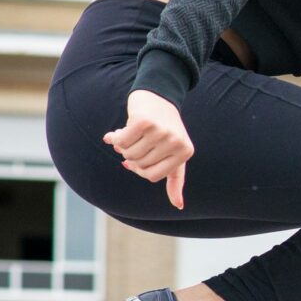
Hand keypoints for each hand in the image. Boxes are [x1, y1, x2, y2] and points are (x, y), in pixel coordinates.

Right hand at [105, 90, 192, 208]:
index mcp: (185, 153)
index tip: (136, 160)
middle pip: (139, 164)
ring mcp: (161, 132)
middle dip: (129, 155)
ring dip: (121, 145)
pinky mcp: (144, 122)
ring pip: (129, 153)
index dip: (139, 169)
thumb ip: (175, 178)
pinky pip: (121, 140)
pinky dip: (115, 136)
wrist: (159, 95)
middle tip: (132, 142)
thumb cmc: (165, 128)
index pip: (151, 176)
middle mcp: (175, 142)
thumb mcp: (175, 153)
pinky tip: (118, 130)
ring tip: (127, 135)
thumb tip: (179, 205)